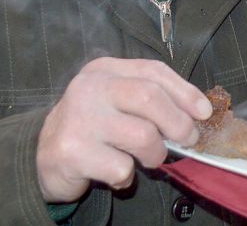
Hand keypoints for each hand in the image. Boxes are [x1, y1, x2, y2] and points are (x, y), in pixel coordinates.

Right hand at [36, 57, 211, 202]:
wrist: (42, 157)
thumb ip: (153, 98)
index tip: (204, 112)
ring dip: (155, 154)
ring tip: (148, 158)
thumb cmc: (93, 127)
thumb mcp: (118, 101)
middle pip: (151, 97)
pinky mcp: (72, 151)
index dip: (185, 92)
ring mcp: (79, 118)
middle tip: (187, 140)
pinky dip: (127, 176)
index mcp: (105, 69)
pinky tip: (115, 172)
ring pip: (143, 135)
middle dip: (179, 123)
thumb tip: (199, 112)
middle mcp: (90, 87)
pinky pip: (122, 167)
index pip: (154, 71)